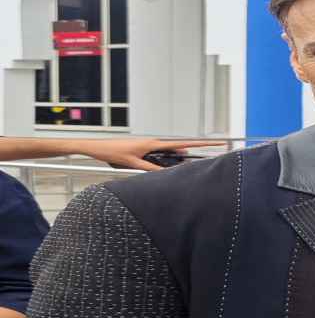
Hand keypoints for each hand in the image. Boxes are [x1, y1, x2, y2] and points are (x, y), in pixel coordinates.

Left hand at [78, 139, 224, 170]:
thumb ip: (151, 169)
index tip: (214, 143)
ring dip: (173, 160)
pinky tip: (161, 168)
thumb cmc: (112, 151)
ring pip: (168, 154)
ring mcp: (148, 146)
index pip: (182, 144)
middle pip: (177, 150)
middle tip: (198, 162)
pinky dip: (163, 161)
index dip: (199, 144)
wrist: (97, 147)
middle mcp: (153, 143)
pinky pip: (159, 155)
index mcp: (153, 144)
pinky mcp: (143, 149)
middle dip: (187, 156)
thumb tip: (165, 174)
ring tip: (176, 167)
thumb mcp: (133, 163)